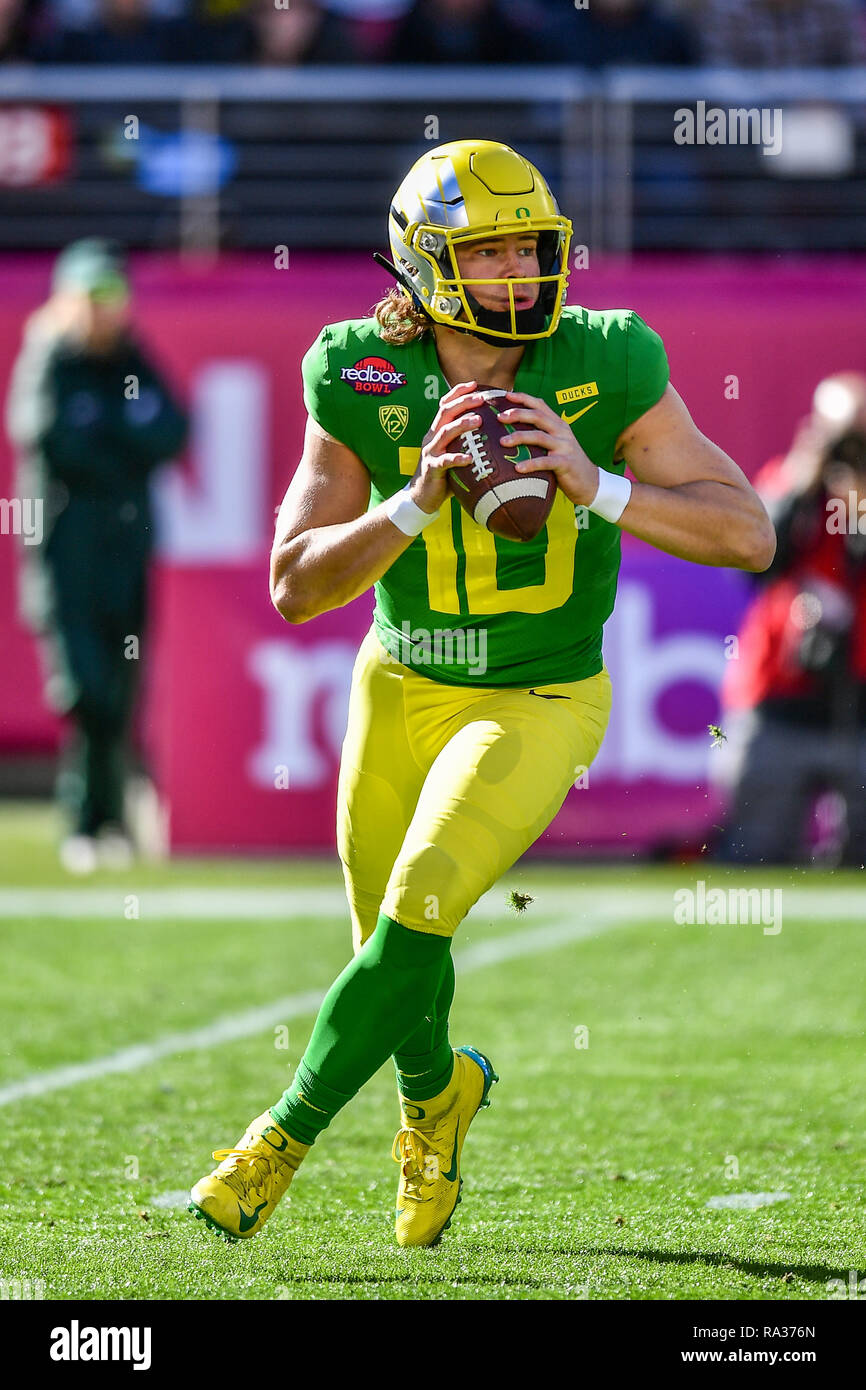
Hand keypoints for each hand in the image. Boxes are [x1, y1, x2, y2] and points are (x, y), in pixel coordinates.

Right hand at [407, 380, 480, 513]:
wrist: (422, 497)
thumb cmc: (445, 475)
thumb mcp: (454, 453)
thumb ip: (468, 442)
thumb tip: (496, 433)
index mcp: (437, 431)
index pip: (445, 405)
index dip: (458, 392)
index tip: (475, 384)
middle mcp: (432, 437)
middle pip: (445, 412)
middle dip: (463, 402)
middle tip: (482, 398)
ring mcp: (431, 452)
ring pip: (445, 433)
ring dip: (462, 424)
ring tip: (479, 420)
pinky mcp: (432, 468)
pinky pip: (445, 461)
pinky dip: (457, 458)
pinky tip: (469, 458)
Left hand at [497, 391, 599, 506]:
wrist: (590, 481)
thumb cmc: (565, 463)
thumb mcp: (556, 443)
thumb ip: (541, 434)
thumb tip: (512, 430)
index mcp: (558, 424)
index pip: (540, 405)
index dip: (524, 398)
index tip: (506, 395)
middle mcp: (562, 432)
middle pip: (538, 417)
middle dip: (518, 414)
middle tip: (499, 417)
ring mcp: (565, 447)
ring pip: (540, 436)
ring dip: (519, 437)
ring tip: (502, 442)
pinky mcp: (566, 463)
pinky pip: (546, 461)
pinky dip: (531, 464)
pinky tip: (517, 468)